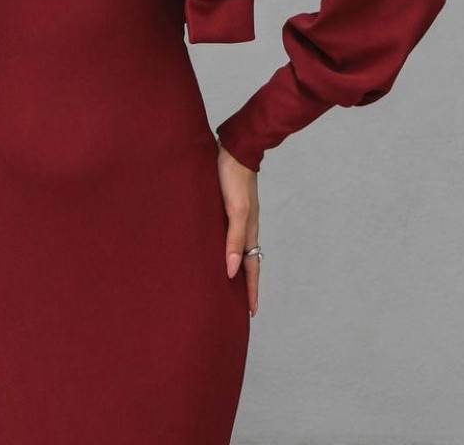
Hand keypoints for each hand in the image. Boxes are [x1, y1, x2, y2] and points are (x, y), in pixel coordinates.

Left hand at [216, 139, 260, 317]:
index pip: (251, 268)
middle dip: (244, 283)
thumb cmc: (234, 179)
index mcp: (249, 230)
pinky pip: (225, 235)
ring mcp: (235, 217)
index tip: (251, 313)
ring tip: (224, 283)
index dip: (251, 290)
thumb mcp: (236, 211)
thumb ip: (234, 240)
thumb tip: (230, 271)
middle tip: (238, 304)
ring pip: (234, 248)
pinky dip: (222, 248)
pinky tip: (211, 249)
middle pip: (245, 262)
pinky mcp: (224, 207)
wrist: (232, 150)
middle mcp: (244, 226)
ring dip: (232, 266)